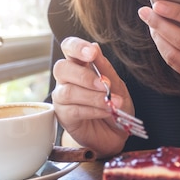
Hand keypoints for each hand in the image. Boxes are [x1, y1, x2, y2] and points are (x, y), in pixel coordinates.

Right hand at [51, 37, 132, 157]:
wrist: (117, 133)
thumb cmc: (116, 105)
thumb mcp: (118, 85)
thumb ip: (106, 69)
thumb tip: (95, 47)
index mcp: (80, 65)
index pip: (69, 47)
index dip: (77, 47)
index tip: (92, 53)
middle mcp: (67, 79)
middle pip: (61, 68)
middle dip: (84, 76)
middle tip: (104, 85)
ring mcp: (62, 98)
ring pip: (69, 91)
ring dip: (93, 97)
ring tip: (111, 102)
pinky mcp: (64, 116)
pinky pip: (74, 110)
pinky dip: (93, 110)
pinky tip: (106, 111)